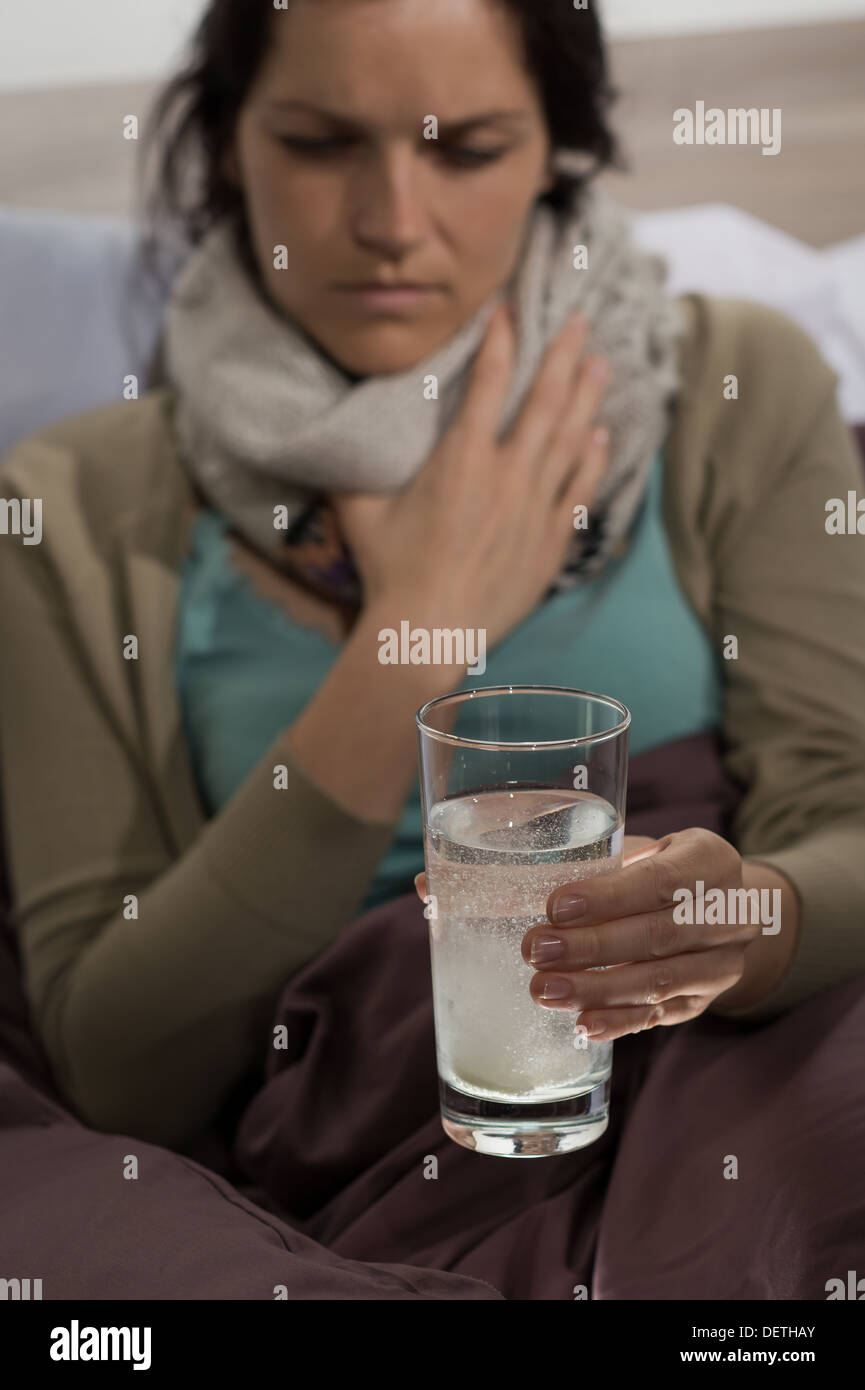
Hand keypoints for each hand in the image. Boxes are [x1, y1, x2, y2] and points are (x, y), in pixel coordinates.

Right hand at [332, 303, 611, 648]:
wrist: (428, 634)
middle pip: (546, 399)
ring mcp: (534, 508)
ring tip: (601, 361)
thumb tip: (336, 437)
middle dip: (564, 354)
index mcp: (461, 458)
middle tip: (579, 321)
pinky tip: (602, 434)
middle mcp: (506, 474)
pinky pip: (579, 489)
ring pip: (571, 438)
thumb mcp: (359, 510)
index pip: (490, 381)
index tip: (512, 309)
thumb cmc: (390, 572)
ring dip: (588, 396)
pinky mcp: (550, 541)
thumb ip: (352, 468)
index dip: (503, 339)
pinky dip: (593, 458)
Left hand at [414, 830, 755, 1040]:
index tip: (556, 904)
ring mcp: (719, 965)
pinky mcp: (701, 1003)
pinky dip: (618, 1023)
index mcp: (708, 859)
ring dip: (599, 989)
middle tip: (535, 951)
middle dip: (594, 947)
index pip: (662, 876)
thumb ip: (551, 857)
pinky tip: (580, 1027)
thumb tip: (428, 881)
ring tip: (545, 992)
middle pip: (659, 935)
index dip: (610, 894)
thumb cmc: (650, 868)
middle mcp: (727, 913)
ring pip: (659, 983)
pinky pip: (659, 1018)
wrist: (725, 907)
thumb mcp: (627, 847)